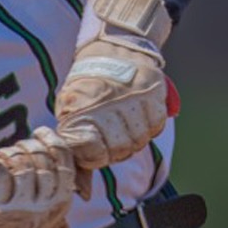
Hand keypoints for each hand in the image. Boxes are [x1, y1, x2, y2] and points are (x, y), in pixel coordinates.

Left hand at [56, 0, 172, 168]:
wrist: (115, 43)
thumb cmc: (89, 78)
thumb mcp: (70, 103)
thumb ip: (74, 137)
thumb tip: (80, 183)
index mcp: (88, 107)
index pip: (95, 153)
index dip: (94, 157)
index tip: (92, 150)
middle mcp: (115, 104)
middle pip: (121, 150)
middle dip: (113, 150)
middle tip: (108, 138)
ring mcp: (138, 99)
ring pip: (141, 140)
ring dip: (132, 139)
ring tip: (122, 125)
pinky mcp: (157, 94)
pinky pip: (157, 126)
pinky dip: (149, 127)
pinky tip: (138, 117)